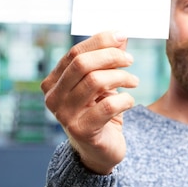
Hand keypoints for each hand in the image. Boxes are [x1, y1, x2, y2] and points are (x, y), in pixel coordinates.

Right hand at [41, 31, 138, 174]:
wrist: (99, 151)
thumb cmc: (99, 112)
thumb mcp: (101, 82)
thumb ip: (107, 59)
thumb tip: (120, 35)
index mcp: (53, 83)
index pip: (75, 53)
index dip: (100, 41)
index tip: (122, 36)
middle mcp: (53, 98)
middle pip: (82, 64)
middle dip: (111, 56)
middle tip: (130, 60)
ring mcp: (64, 116)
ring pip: (95, 82)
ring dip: (121, 77)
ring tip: (134, 81)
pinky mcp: (82, 131)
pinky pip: (108, 106)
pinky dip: (125, 99)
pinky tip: (129, 101)